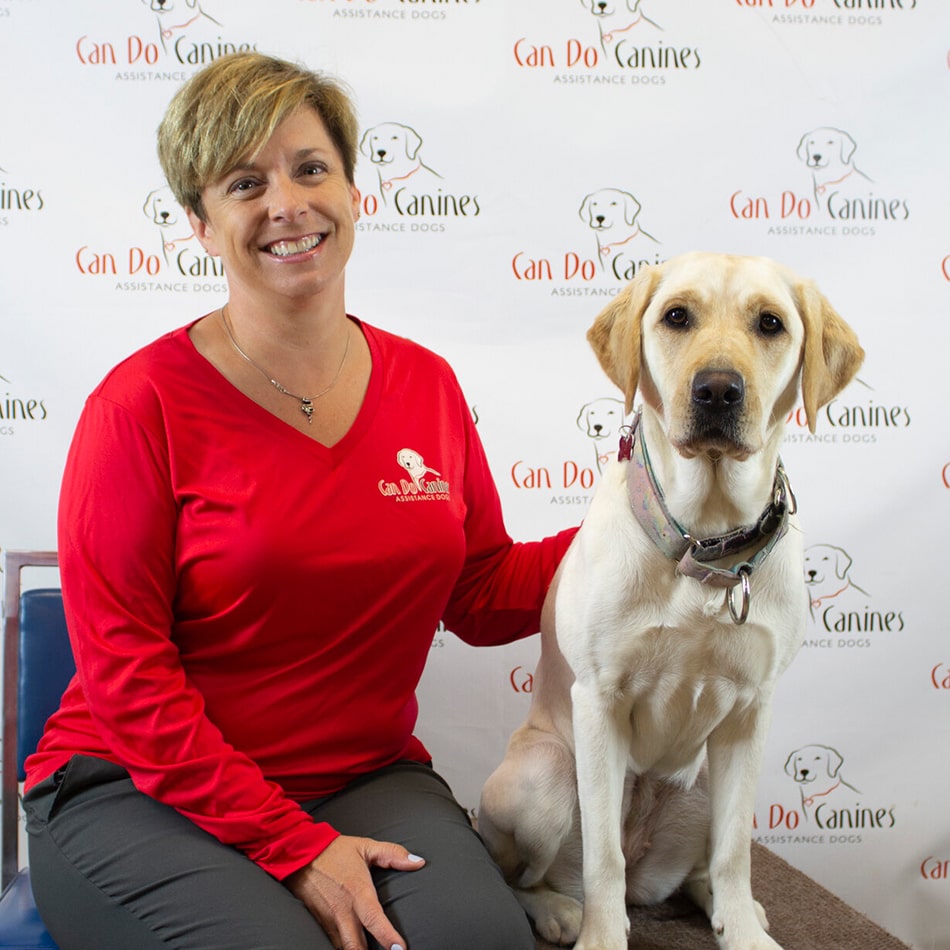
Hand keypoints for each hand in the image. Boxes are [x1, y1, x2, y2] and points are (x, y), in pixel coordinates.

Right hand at [284, 835, 424, 949]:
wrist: (299, 853)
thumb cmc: (336, 850)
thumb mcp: (366, 847)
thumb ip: (394, 854)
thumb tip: (419, 862)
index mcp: (358, 892)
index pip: (375, 920)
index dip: (388, 938)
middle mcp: (343, 911)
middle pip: (357, 947)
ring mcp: (329, 920)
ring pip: (344, 949)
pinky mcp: (319, 923)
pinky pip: (333, 943)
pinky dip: (344, 948)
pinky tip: (355, 947)